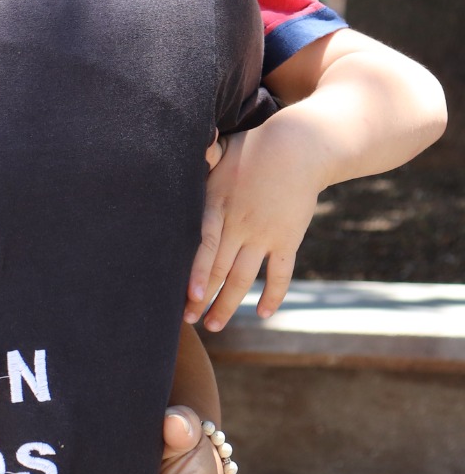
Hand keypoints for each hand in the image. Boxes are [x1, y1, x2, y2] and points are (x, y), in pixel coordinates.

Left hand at [185, 117, 324, 329]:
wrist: (300, 147)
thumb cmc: (253, 148)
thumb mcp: (220, 151)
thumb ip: (198, 162)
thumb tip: (174, 152)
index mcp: (217, 205)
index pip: (203, 246)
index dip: (197, 274)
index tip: (188, 297)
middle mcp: (240, 225)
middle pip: (220, 270)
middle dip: (204, 299)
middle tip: (189, 321)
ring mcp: (265, 235)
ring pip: (245, 278)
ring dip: (229, 305)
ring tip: (214, 325)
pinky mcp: (287, 239)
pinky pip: (280, 274)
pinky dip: (272, 295)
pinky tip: (262, 313)